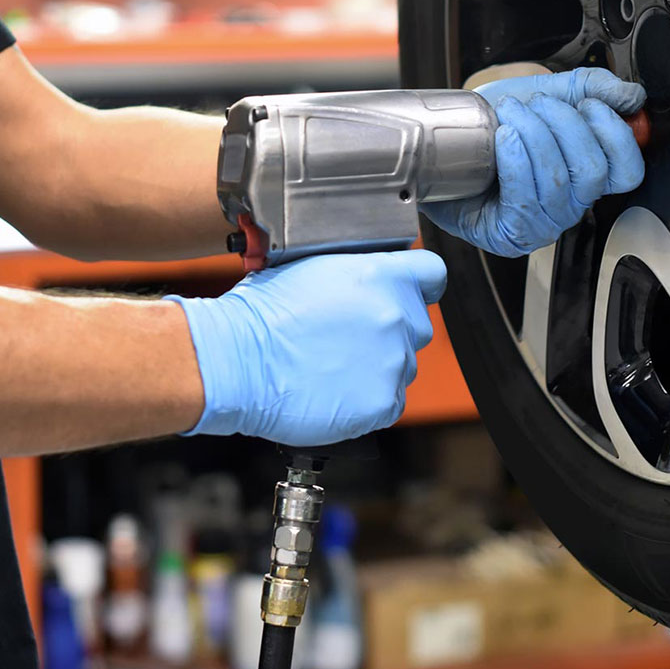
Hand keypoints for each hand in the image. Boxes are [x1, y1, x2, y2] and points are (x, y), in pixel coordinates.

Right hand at [167, 250, 446, 445]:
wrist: (238, 362)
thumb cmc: (260, 314)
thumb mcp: (309, 266)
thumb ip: (353, 270)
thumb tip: (364, 275)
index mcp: (380, 275)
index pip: (431, 272)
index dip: (418, 282)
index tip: (408, 292)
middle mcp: (395, 316)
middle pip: (416, 323)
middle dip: (390, 329)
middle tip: (349, 337)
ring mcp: (393, 361)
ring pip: (403, 364)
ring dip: (378, 365)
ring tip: (334, 365)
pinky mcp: (383, 402)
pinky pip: (390, 400)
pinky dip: (368, 399)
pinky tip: (335, 389)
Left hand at [421, 68, 645, 257]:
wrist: (440, 141)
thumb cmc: (488, 125)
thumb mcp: (543, 94)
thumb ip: (589, 89)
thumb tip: (632, 97)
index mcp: (584, 175)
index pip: (627, 170)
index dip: (616, 135)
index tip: (589, 105)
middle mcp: (569, 205)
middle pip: (593, 172)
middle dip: (565, 126)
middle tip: (536, 105)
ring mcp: (541, 224)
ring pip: (558, 182)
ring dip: (535, 137)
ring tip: (511, 115)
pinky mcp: (509, 235)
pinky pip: (526, 200)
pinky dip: (517, 161)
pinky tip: (504, 139)